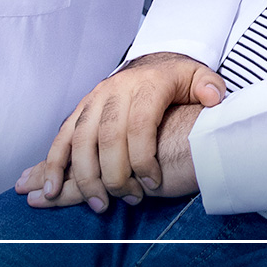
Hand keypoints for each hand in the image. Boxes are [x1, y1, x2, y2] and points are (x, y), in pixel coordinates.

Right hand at [15, 52, 223, 210]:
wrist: (152, 62)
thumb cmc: (176, 80)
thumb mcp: (197, 77)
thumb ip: (209, 87)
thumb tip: (213, 98)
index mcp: (147, 85)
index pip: (140, 124)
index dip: (143, 158)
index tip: (153, 184)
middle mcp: (116, 90)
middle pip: (107, 136)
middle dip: (115, 174)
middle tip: (128, 200)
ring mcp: (95, 99)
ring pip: (81, 138)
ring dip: (84, 175)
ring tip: (97, 204)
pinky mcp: (81, 109)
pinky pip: (63, 136)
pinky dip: (55, 163)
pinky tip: (52, 189)